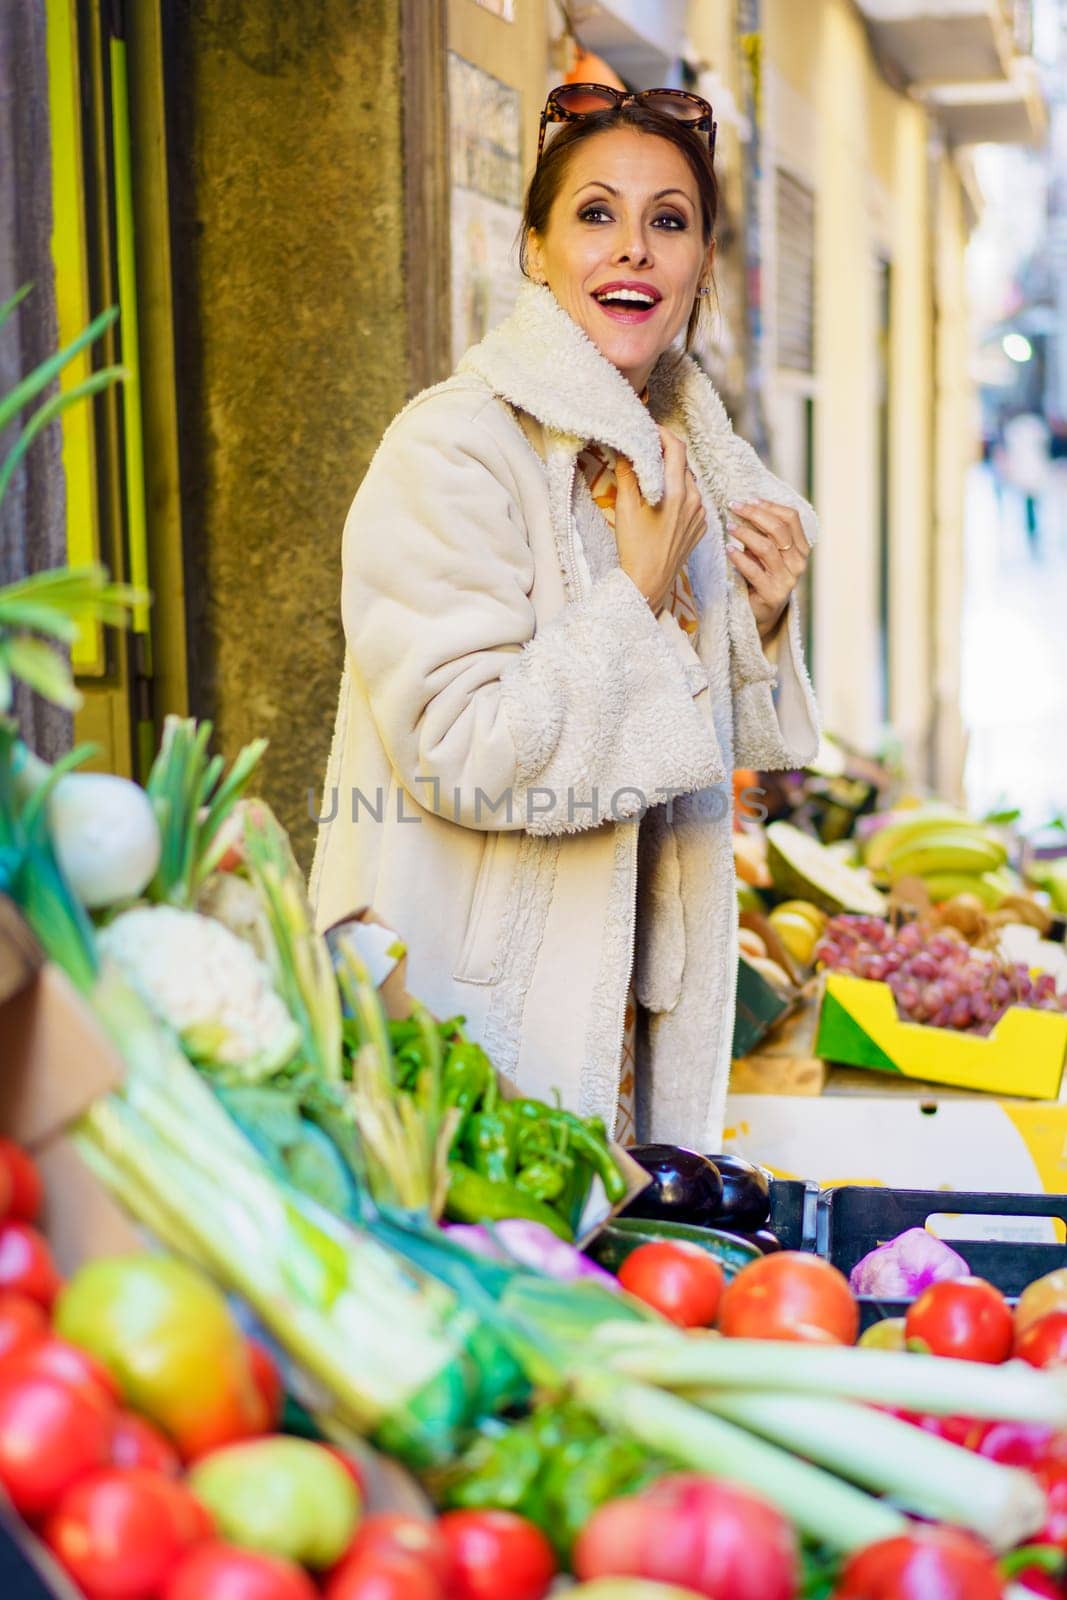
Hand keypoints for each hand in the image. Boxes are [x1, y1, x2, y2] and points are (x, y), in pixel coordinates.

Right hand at [614, 427, 706, 613]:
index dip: (663, 433)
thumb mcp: (626, 507)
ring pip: (688, 480)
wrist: (649, 582)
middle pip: (682, 463)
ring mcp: (700, 514)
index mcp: (677, 491)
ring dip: (672, 473)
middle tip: (646, 450)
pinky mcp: (701, 526)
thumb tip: (626, 448)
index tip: (649, 430)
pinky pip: (693, 499)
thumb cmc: (634, 547)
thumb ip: (629, 473)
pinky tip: (662, 501)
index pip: (676, 447)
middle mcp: (694, 499)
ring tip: (652, 476)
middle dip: (665, 453)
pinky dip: (680, 492)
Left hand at [725, 498, 810, 640]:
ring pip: (767, 547)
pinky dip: (740, 558)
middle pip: (779, 529)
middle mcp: (798, 563)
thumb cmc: (761, 576)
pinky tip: (729, 550)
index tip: (749, 498)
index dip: (770, 505)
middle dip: (754, 514)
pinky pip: (754, 571)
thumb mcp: (766, 552)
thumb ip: (763, 532)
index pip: (791, 518)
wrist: (762, 612)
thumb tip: (744, 505)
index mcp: (801, 548)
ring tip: (729, 527)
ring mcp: (787, 580)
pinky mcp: (772, 594)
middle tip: (733, 506)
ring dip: (745, 533)